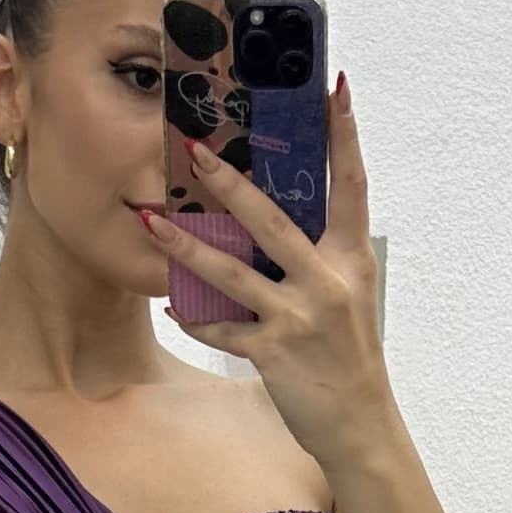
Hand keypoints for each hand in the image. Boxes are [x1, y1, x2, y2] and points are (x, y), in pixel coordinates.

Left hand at [140, 69, 391, 472]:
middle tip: (193, 149)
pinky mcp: (275, 352)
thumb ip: (317, 255)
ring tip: (150, 221)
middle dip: (230, 183)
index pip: (352, 183)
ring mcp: (300, 317)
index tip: (335, 88)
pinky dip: (195, 316)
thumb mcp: (347, 296)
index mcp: (351, 258)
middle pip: (273, 220)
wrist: (361, 425)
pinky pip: (223, 328)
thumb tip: (271, 217)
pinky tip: (171, 303)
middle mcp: (329, 281)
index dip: (345, 135)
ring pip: (233, 272)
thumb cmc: (348, 355)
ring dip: (187, 246)